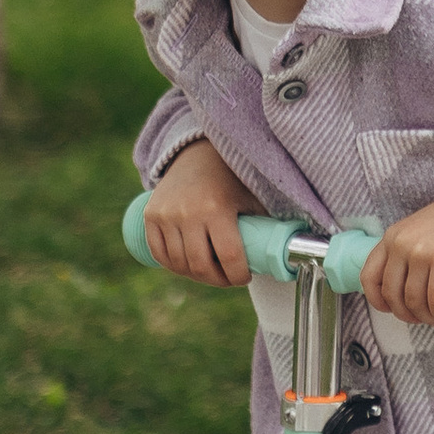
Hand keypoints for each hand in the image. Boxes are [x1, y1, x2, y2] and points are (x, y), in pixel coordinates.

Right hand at [140, 136, 256, 286]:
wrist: (199, 153)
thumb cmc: (231, 179)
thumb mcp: (251, 198)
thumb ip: (264, 225)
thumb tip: (283, 255)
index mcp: (217, 208)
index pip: (228, 257)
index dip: (237, 276)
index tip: (244, 277)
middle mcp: (188, 212)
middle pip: (200, 266)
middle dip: (217, 280)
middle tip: (227, 278)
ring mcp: (166, 214)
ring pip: (178, 264)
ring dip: (195, 275)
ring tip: (210, 271)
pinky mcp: (150, 215)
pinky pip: (159, 253)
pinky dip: (172, 266)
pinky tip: (187, 266)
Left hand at [364, 192, 433, 326]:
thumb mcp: (418, 230)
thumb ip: (406, 248)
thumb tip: (403, 283)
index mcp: (391, 237)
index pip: (369, 277)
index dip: (378, 301)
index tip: (392, 310)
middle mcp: (401, 244)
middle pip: (393, 295)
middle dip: (407, 314)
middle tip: (423, 318)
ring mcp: (421, 251)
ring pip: (414, 301)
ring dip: (426, 318)